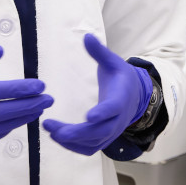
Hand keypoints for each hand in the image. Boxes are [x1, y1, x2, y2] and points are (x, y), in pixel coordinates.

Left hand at [42, 33, 151, 155]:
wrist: (135, 96)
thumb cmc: (121, 77)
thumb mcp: (113, 62)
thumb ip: (99, 52)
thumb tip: (87, 36)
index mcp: (120, 99)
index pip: (113, 108)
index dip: (102, 113)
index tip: (89, 117)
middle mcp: (118, 120)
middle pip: (100, 132)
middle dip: (76, 133)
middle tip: (54, 128)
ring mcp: (112, 132)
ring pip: (93, 143)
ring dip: (71, 140)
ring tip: (50, 130)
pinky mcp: (104, 139)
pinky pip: (89, 148)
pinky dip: (74, 147)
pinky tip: (57, 137)